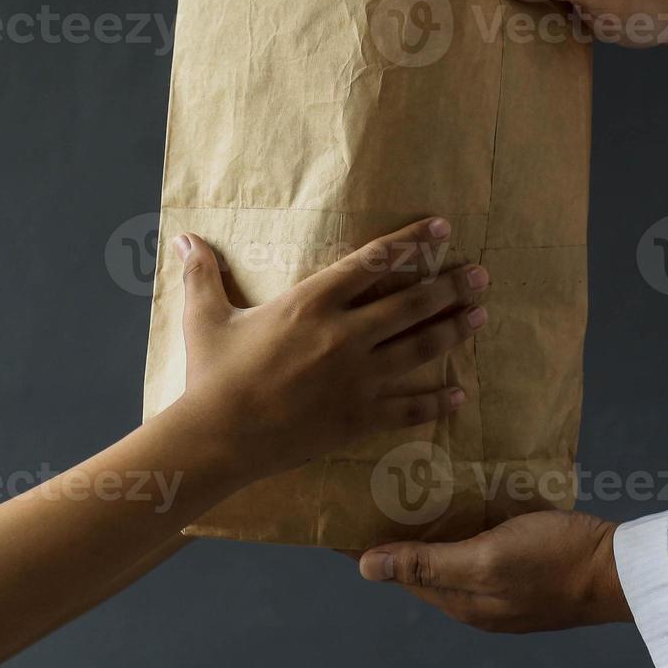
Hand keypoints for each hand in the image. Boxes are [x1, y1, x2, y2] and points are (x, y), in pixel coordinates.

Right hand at [175, 217, 488, 477]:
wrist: (218, 439)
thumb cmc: (211, 375)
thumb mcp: (204, 317)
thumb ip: (202, 273)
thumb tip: (185, 235)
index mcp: (311, 303)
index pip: (373, 261)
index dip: (411, 242)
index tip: (442, 229)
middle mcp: (344, 336)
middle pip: (412, 304)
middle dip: (451, 287)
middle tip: (481, 275)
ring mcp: (357, 379)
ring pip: (419, 349)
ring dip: (454, 331)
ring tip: (481, 316)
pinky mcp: (359, 418)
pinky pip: (409, 408)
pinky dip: (437, 402)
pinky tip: (459, 394)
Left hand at [356, 510, 631, 632]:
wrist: (623, 570)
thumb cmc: (556, 561)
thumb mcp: (486, 558)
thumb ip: (428, 563)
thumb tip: (364, 568)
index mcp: (459, 600)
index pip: (396, 572)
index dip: (365, 545)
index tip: (338, 515)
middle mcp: (475, 598)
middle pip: (420, 562)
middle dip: (393, 532)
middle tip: (369, 487)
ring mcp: (501, 584)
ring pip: (450, 551)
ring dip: (429, 525)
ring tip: (407, 484)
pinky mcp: (524, 567)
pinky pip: (479, 544)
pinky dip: (462, 522)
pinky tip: (463, 496)